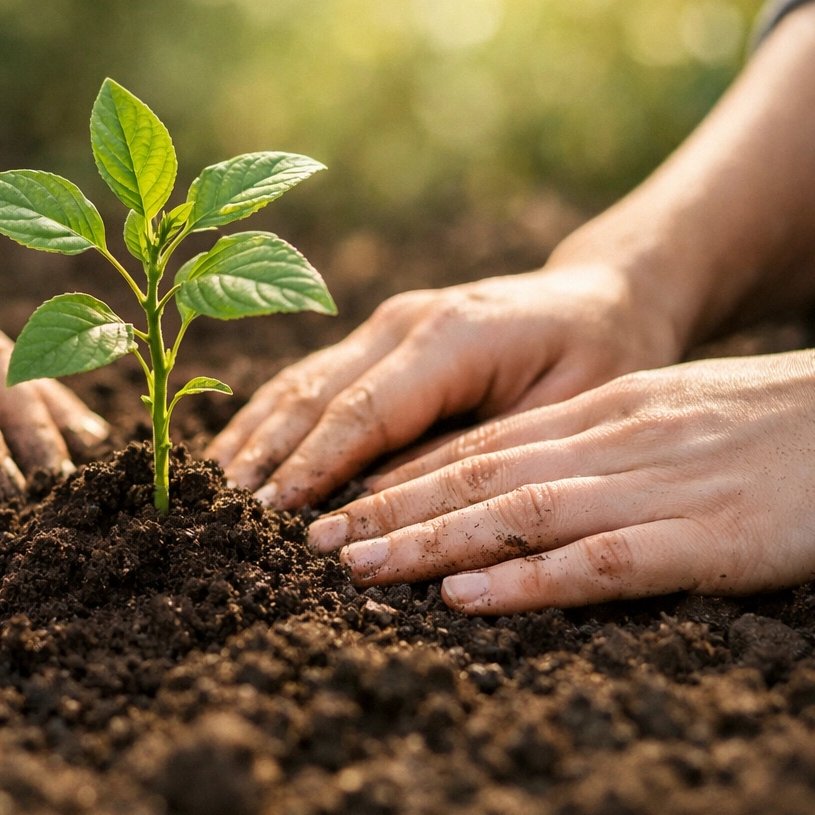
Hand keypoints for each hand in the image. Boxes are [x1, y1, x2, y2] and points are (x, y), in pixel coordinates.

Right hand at [207, 264, 680, 508]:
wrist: (602, 297)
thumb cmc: (600, 359)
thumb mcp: (564, 413)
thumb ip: (480, 454)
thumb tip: (387, 505)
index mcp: (452, 336)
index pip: (362, 410)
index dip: (312, 466)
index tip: (271, 516)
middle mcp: (404, 321)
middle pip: (315, 396)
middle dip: (266, 459)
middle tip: (221, 517)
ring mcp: (384, 323)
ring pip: (299, 384)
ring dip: (254, 440)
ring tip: (212, 494)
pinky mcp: (375, 337)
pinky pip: (309, 381)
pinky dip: (268, 420)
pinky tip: (236, 458)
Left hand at [306, 336, 814, 614]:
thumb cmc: (794, 422)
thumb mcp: (678, 416)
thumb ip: (608, 442)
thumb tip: (539, 479)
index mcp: (606, 414)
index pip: (482, 443)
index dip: (402, 476)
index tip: (338, 503)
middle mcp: (613, 442)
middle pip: (476, 474)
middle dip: (386, 508)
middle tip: (310, 540)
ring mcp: (656, 488)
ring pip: (516, 512)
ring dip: (426, 540)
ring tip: (353, 565)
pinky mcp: (708, 538)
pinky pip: (599, 561)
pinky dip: (525, 578)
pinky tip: (467, 594)